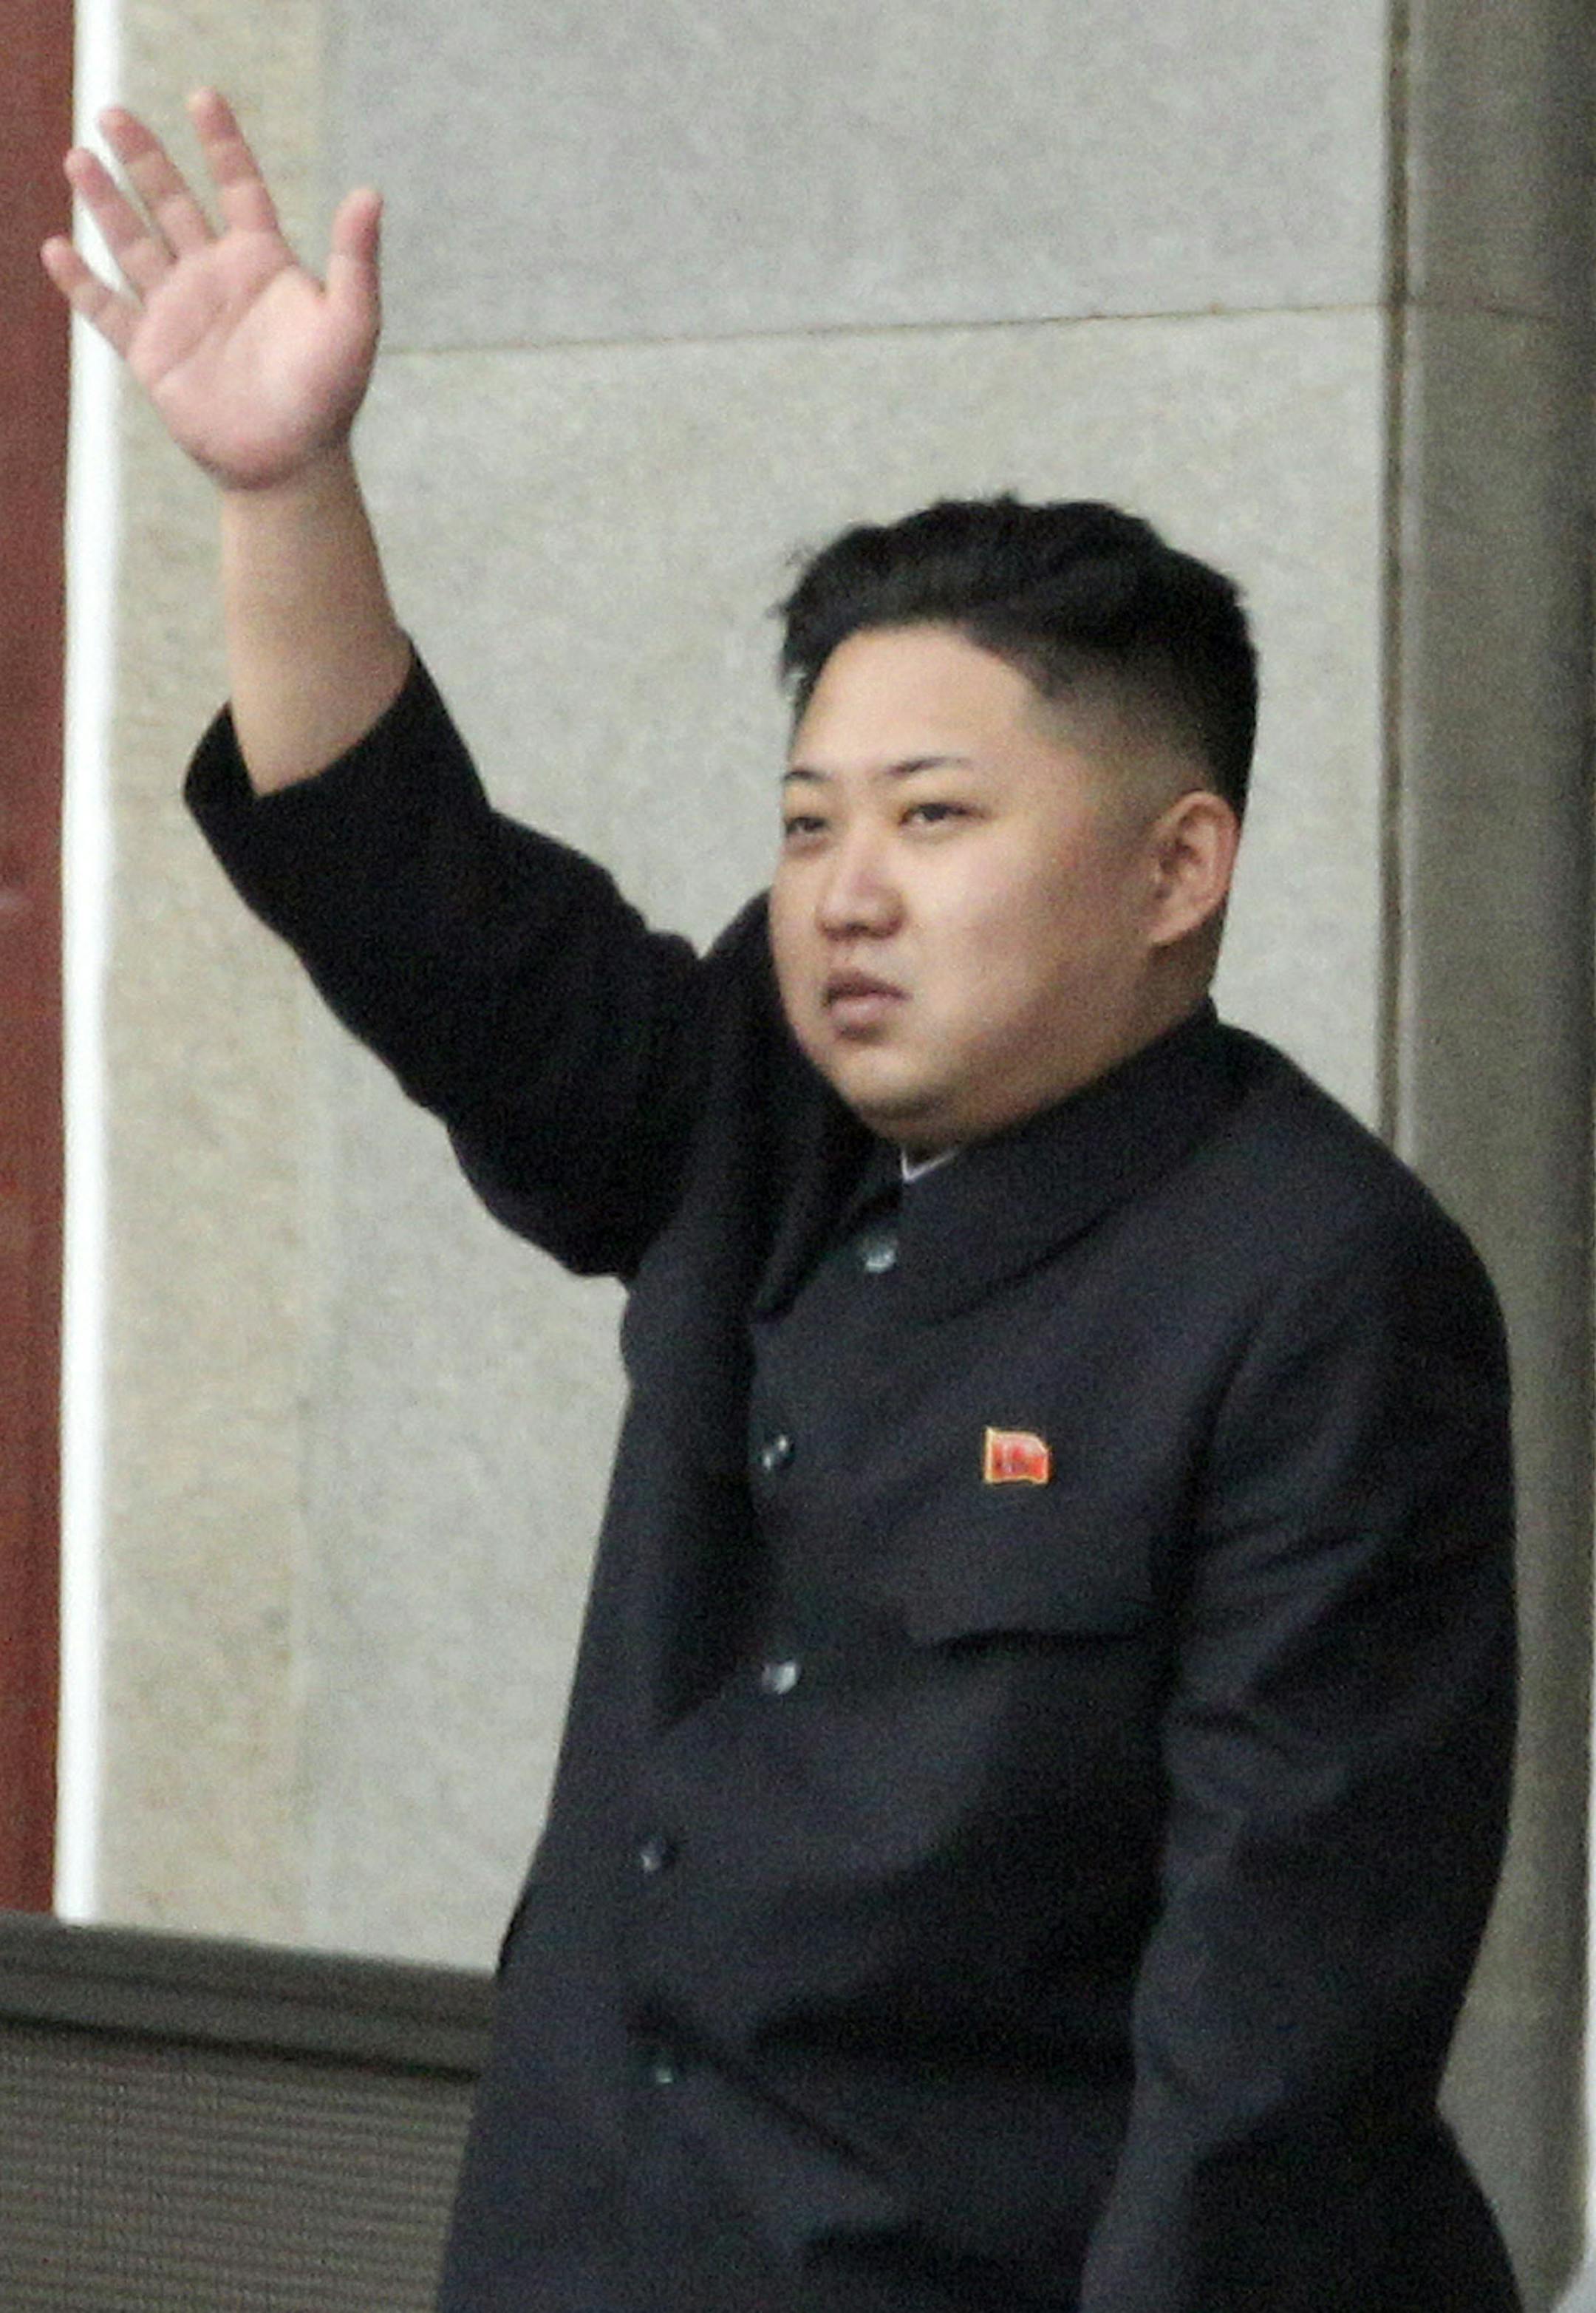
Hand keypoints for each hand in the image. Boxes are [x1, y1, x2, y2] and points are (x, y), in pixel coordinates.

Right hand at [42, 90, 381, 492]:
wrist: (290, 465)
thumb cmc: (328, 396)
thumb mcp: (352, 324)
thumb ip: (356, 260)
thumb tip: (370, 192)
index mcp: (262, 262)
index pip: (238, 186)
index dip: (221, 143)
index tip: (201, 97)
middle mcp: (215, 276)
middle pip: (172, 202)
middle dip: (144, 158)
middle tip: (113, 113)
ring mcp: (179, 311)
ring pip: (133, 243)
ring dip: (105, 202)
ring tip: (78, 157)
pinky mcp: (152, 352)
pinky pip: (109, 310)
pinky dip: (81, 282)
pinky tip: (57, 246)